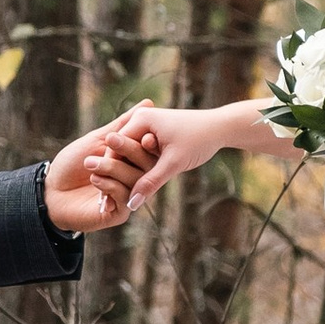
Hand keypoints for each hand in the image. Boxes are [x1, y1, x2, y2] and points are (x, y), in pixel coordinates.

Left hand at [44, 108, 160, 233]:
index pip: (149, 149)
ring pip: (136, 180)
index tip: (140, 132)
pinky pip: (124, 196)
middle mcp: (135, 180)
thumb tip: (149, 102)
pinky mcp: (119, 213)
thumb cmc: (72, 164)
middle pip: (146, 164)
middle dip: (128, 150)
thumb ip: (122, 124)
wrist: (51, 192)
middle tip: (110, 141)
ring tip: (90, 163)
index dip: (146, 140)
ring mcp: (128, 197)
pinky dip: (109, 184)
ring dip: (112, 167)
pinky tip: (94, 180)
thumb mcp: (98, 140)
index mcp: (133, 161)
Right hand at [101, 100, 287, 204]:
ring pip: (129, 154)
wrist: (220, 127)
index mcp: (140, 119)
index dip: (109, 172)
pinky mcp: (154, 133)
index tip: (104, 195)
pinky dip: (138, 168)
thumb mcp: (173, 163)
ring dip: (126, 173)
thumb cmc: (199, 140)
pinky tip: (135, 187)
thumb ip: (150, 183)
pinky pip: (140, 153)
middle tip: (105, 202)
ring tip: (117, 198)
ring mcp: (147, 125)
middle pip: (119, 151)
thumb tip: (132, 204)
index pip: (114, 147)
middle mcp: (140, 119)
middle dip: (115, 174)